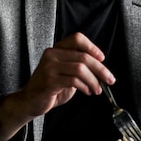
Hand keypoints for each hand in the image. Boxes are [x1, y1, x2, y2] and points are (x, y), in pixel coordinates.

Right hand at [0, 32, 114, 140]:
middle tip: (110, 79)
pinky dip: (85, 87)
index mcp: (56, 49)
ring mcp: (49, 67)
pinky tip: (87, 92)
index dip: (92, 47)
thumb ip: (79, 66)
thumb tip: (102, 68)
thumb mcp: (66, 73)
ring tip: (97, 90)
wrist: (31, 101)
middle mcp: (51, 54)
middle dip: (100, 69)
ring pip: (80, 68)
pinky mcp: (49, 80)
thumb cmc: (51, 88)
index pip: (77, 38)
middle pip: (83, 56)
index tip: (102, 58)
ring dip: (93, 81)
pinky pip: (74, 81)